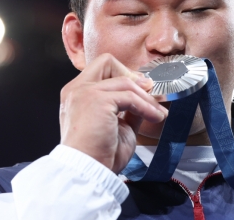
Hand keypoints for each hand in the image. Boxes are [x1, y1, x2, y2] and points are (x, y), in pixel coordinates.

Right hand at [59, 53, 167, 173]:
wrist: (88, 171)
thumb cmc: (99, 155)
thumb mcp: (117, 125)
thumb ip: (127, 108)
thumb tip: (146, 98)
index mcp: (77, 94)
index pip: (100, 69)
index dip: (123, 74)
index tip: (140, 90)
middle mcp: (77, 89)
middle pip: (107, 62)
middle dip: (131, 75)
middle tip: (148, 92)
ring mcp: (85, 93)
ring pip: (125, 81)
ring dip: (146, 98)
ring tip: (157, 113)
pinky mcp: (97, 100)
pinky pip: (130, 96)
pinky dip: (147, 106)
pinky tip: (155, 117)